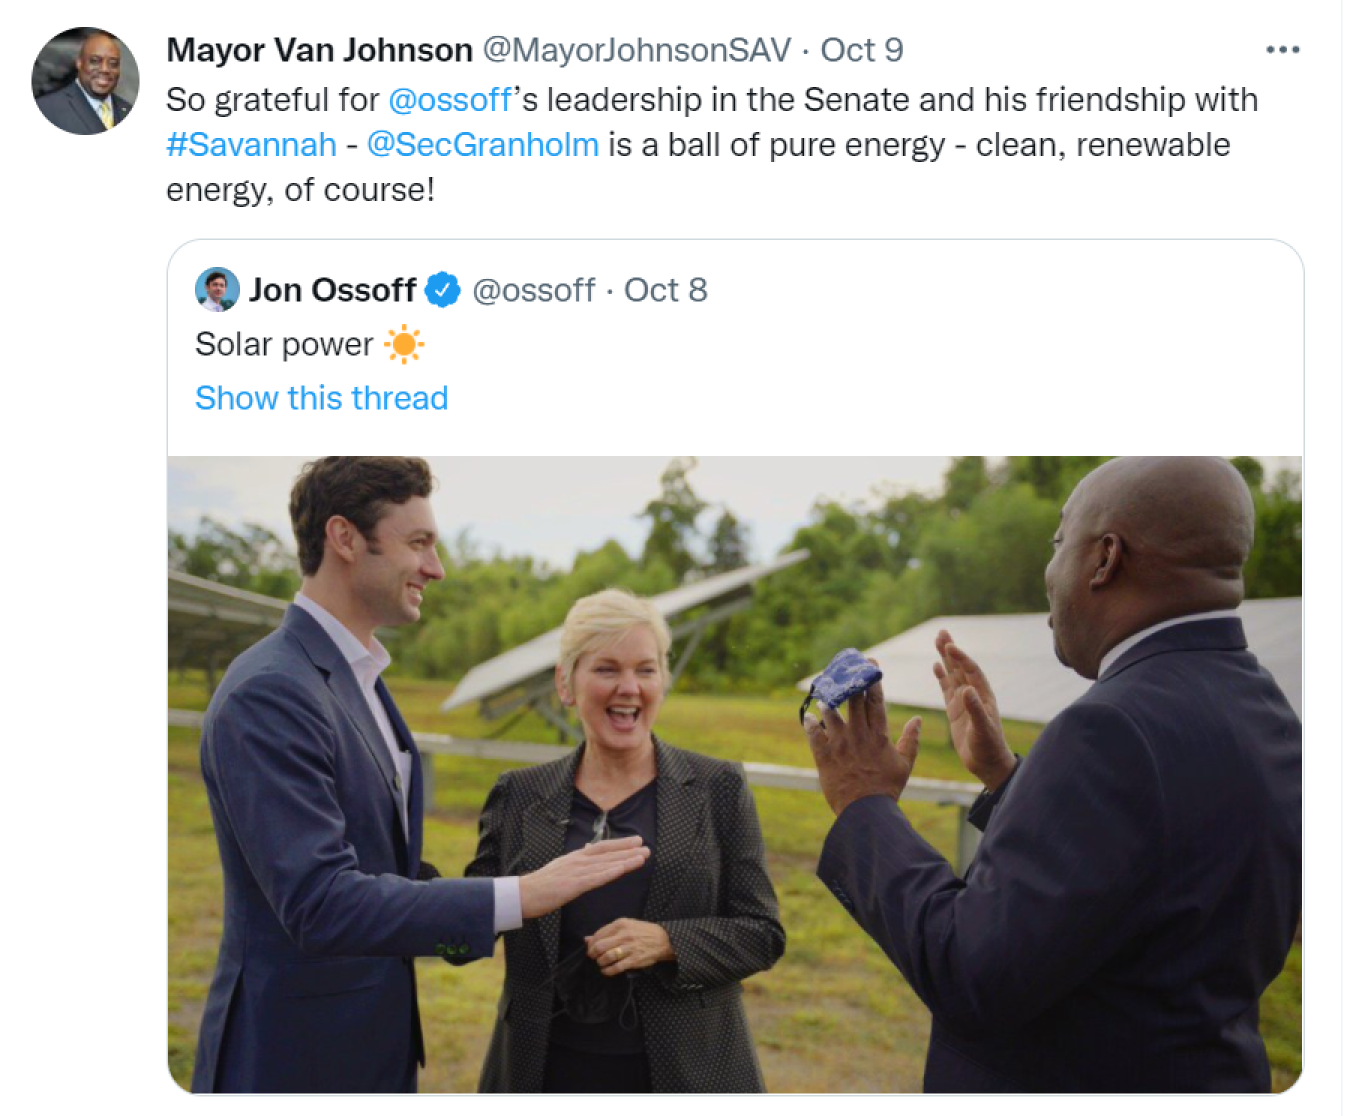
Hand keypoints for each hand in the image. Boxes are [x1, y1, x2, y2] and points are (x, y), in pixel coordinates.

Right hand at [518, 836, 649, 919]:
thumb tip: (588, 851)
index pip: (601, 848)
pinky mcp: (572, 885)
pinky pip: (595, 878)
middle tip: (647, 847)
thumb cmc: (541, 885)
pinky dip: (610, 873)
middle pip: (607, 853)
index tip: (636, 841)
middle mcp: (577, 861)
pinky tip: (622, 870)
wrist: (523, 894)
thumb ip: (576, 862)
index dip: (620, 844)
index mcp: (575, 858)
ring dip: (625, 860)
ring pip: (605, 864)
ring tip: (642, 857)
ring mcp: (575, 872)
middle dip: (628, 851)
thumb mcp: (560, 868)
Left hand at [586, 918, 675, 975]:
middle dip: (593, 954)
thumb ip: (607, 932)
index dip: (591, 944)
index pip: (599, 935)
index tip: (591, 949)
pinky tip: (606, 971)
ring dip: (600, 962)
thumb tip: (587, 939)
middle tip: (594, 957)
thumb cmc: (642, 931)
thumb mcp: (625, 926)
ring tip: (601, 963)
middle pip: (600, 946)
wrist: (663, 939)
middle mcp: (624, 935)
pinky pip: (616, 967)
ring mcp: (629, 948)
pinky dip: (608, 971)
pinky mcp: (634, 960)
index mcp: (620, 924)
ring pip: (607, 957)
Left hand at [803, 675, 921, 815]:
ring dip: (827, 703)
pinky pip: (814, 736)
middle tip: (845, 669)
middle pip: (853, 701)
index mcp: (879, 735)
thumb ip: (910, 740)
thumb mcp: (904, 764)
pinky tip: (808, 718)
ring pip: (831, 715)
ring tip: (825, 697)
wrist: (866, 812)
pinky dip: (810, 725)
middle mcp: (859, 735)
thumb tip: (918, 719)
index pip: (875, 701)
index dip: (873, 680)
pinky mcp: (824, 757)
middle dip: (851, 682)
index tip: (870, 665)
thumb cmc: (887, 788)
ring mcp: (840, 745)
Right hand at [933, 630, 1015, 791]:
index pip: (971, 671)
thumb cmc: (989, 747)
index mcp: (983, 696)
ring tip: (938, 641)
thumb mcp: (983, 729)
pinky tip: (936, 666)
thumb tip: (966, 689)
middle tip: (942, 633)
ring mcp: (964, 702)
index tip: (950, 646)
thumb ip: (975, 709)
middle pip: (961, 667)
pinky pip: (947, 689)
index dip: (961, 658)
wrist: (988, 763)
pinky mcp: (955, 711)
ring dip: (946, 659)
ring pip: (953, 675)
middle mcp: (974, 695)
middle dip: (951, 650)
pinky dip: (941, 677)